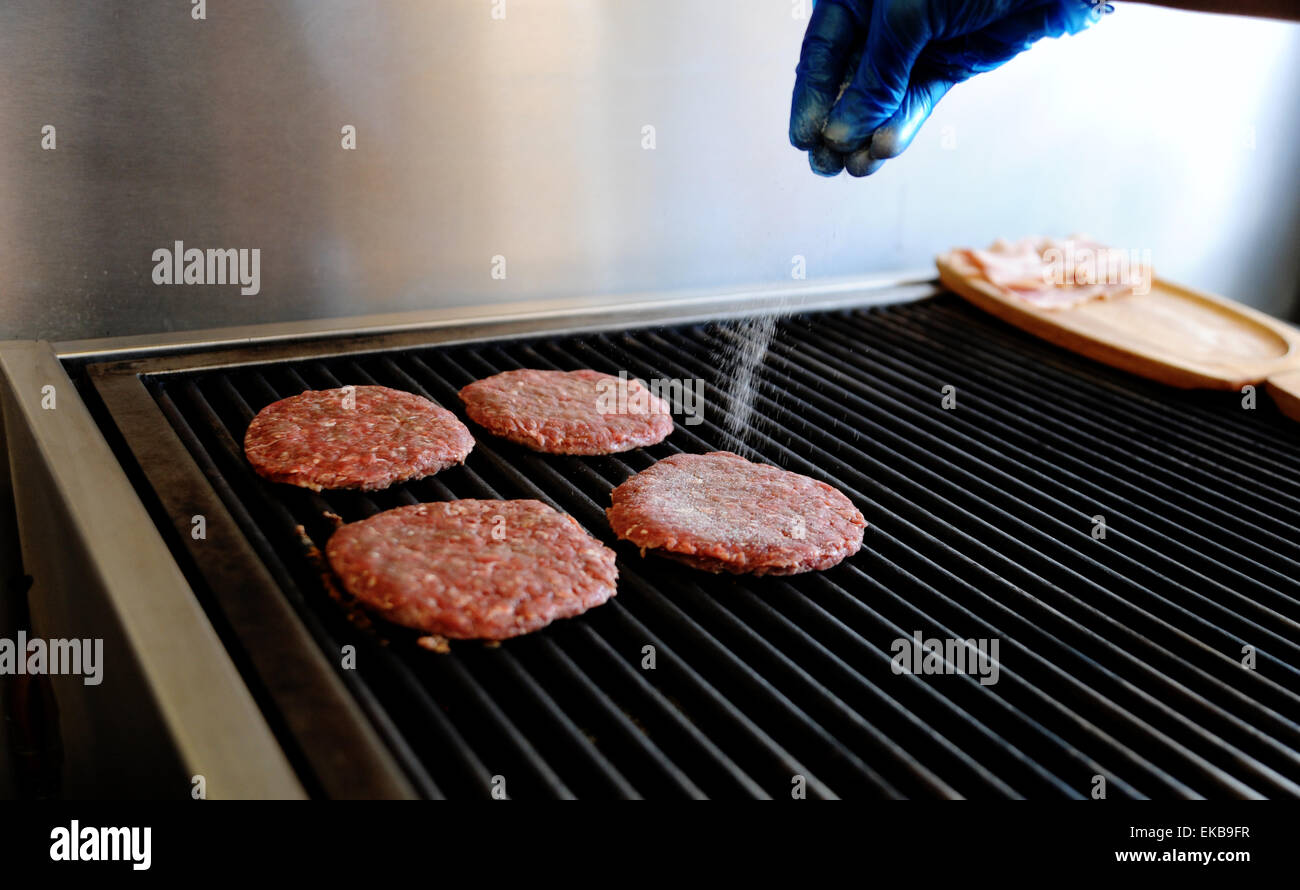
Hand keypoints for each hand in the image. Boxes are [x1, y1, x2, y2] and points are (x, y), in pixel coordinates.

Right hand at [790, 0, 1100, 176]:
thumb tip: (839, 132)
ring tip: (857, 167)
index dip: (811, 98)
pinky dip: (902, 126)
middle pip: (847, 82)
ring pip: (881, 99)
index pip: (820, 52)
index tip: (803, 140)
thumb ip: (873, 77)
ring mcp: (916, 43)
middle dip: (837, 125)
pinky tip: (886, 148)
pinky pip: (916, 101)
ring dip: (867, 135)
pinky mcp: (948, 62)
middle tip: (826, 165)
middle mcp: (881, 19)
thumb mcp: (906, 17)